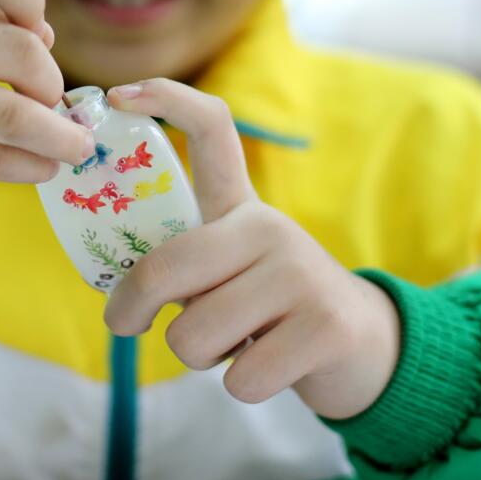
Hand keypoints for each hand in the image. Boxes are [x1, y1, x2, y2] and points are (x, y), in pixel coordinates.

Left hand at [103, 79, 400, 419]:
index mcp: (240, 210)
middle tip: (128, 325)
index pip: (211, 130)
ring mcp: (301, 274)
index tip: (119, 93)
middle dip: (131, 310)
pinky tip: (269, 367)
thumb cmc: (269, 311)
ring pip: (194, 335)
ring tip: (234, 344)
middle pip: (166, 269)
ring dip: (199, 357)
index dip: (165, 100)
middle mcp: (270, 228)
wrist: (361, 347)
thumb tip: (120, 299)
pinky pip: (239, 377)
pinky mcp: (325, 326)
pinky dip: (241, 385)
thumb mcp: (229, 272)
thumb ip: (183, 267)